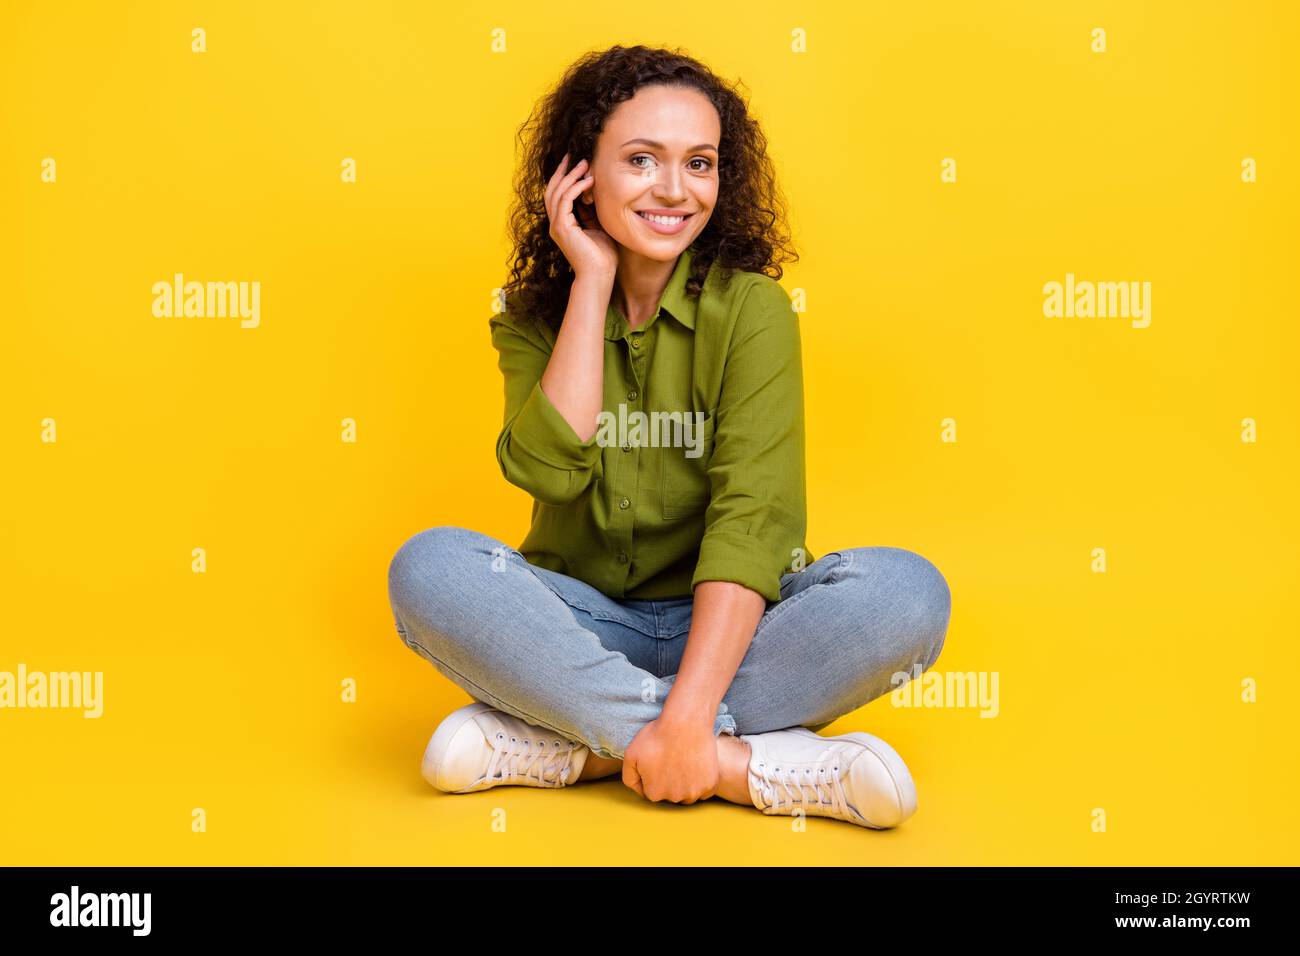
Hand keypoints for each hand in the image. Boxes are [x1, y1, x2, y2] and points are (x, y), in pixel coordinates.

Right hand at [545, 152, 617, 281]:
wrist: (599, 275)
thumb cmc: (602, 256)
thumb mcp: (598, 228)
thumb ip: (592, 212)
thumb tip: (594, 194)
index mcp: (562, 224)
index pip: (558, 195)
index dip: (564, 178)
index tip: (575, 163)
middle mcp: (556, 224)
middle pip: (552, 190)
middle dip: (562, 171)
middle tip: (573, 156)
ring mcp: (557, 226)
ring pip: (557, 192)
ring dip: (571, 176)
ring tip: (584, 164)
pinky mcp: (562, 228)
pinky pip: (565, 200)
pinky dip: (576, 188)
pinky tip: (588, 181)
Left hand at [622, 714, 719, 804]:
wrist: (686, 722)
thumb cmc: (657, 736)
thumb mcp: (630, 755)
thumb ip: (629, 777)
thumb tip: (638, 790)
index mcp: (654, 793)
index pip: (651, 791)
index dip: (652, 775)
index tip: (657, 761)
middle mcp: (675, 798)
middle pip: (670, 794)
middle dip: (669, 781)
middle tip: (671, 759)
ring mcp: (694, 792)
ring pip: (687, 793)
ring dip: (685, 784)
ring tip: (683, 761)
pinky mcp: (710, 784)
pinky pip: (705, 790)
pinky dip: (701, 781)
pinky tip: (696, 765)